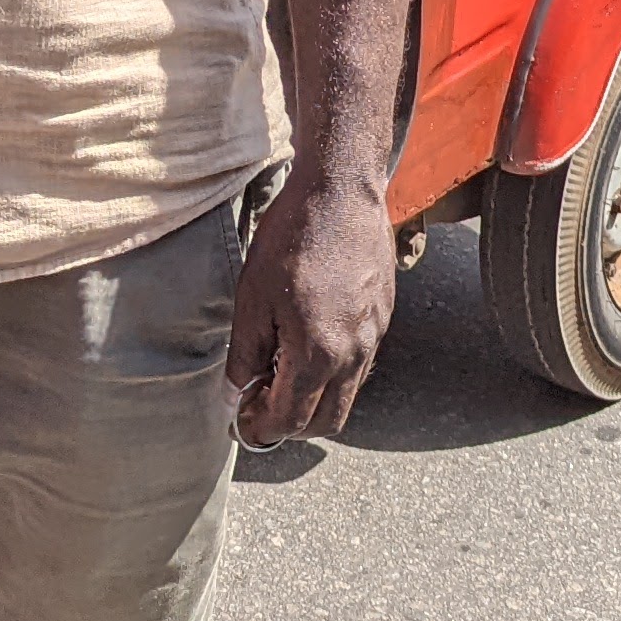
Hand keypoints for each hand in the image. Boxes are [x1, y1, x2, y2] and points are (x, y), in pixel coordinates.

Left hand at [225, 177, 396, 446]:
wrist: (341, 190)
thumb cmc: (291, 239)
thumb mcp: (252, 298)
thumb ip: (245, 355)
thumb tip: (237, 393)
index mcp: (319, 355)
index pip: (290, 420)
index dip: (261, 430)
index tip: (242, 422)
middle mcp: (355, 355)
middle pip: (326, 422)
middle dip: (291, 426)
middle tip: (260, 405)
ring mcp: (374, 336)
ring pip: (346, 395)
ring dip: (314, 400)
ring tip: (280, 372)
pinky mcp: (383, 316)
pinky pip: (359, 364)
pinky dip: (333, 373)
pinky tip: (308, 344)